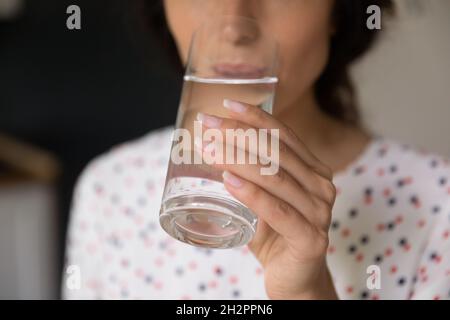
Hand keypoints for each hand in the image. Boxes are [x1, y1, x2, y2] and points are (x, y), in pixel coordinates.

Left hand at [196, 99, 337, 299]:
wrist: (295, 279)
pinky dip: (251, 194)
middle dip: (238, 134)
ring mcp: (320, 212)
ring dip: (238, 159)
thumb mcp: (265, 197)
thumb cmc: (275, 234)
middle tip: (205, 124)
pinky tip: (228, 181)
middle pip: (276, 152)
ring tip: (208, 149)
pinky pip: (277, 211)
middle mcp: (322, 186)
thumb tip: (211, 147)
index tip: (226, 105)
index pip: (284, 136)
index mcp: (314, 170)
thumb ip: (251, 175)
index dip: (256, 117)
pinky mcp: (311, 239)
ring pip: (275, 177)